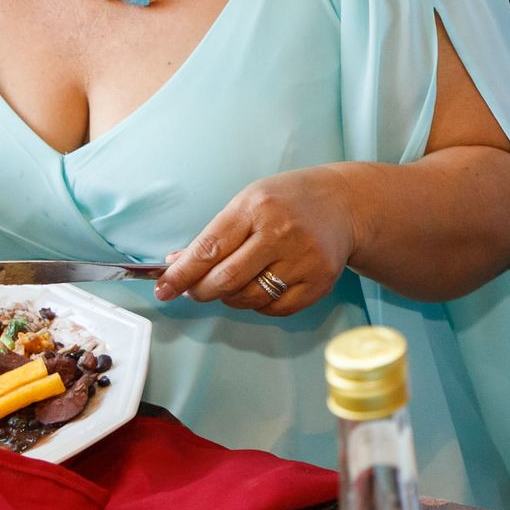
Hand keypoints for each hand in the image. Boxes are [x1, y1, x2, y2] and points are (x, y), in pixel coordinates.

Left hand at [153, 167, 354, 315]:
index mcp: (257, 207)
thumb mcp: (248, 202)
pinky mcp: (320, 281)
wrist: (345, 204)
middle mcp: (282, 233)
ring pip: (247, 299)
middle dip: (201, 291)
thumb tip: (176, 265)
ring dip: (230, 297)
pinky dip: (258, 304)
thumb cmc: (289, 201)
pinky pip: (274, 309)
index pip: (208, 249)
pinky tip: (262, 285)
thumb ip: (214, 235)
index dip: (180, 275)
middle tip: (196, 290)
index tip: (163, 290)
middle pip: (225, 280)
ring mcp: (304, 259)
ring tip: (234, 282)